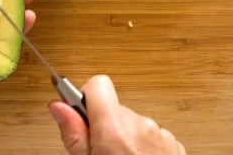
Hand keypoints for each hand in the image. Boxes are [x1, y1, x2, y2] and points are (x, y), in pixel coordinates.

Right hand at [49, 75, 185, 154]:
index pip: (98, 84)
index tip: (80, 116)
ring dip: (124, 139)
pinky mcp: (174, 146)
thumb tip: (58, 106)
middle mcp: (140, 126)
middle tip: (99, 154)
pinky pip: (150, 136)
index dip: (85, 97)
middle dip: (104, 126)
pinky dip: (141, 148)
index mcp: (114, 129)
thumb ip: (73, 134)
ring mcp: (160, 135)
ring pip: (132, 124)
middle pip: (113, 109)